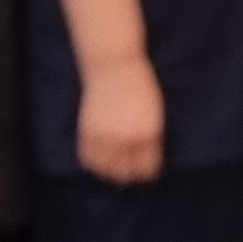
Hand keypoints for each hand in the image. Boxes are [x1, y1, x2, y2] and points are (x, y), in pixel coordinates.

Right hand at [76, 57, 167, 183]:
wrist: (114, 66)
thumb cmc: (139, 84)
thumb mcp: (154, 112)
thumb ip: (150, 137)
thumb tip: (143, 159)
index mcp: (148, 134)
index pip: (147, 168)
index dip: (146, 173)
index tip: (144, 172)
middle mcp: (127, 139)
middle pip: (126, 173)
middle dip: (128, 176)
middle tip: (127, 174)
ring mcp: (107, 136)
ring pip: (106, 169)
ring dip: (109, 173)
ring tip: (111, 172)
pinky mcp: (89, 130)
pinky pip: (88, 158)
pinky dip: (92, 164)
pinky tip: (97, 164)